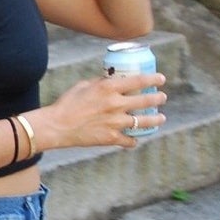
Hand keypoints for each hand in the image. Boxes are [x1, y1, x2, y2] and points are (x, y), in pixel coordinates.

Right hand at [39, 71, 165, 150]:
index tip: (161, 79)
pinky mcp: (111, 138)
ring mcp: (115, 122)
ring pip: (143, 122)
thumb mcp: (84, 85)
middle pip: (145, 101)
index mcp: (109, 88)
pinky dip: (133, 140)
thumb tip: (112, 80)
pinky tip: (135, 139)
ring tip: (161, 118)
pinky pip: (129, 140)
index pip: (139, 81)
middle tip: (162, 98)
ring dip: (155, 120)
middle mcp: (115, 104)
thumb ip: (101, 83)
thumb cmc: (68, 103)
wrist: (57, 126)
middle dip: (158, 99)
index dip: (153, 79)